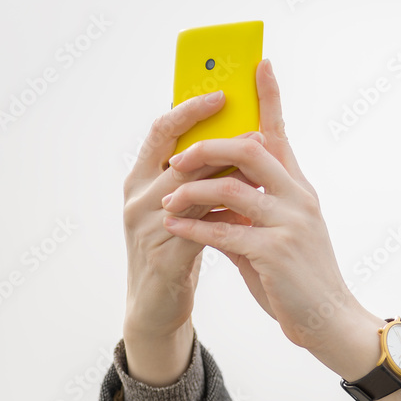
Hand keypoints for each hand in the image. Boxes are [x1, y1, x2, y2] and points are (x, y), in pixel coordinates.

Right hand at [122, 89, 259, 339]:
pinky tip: (251, 210)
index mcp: (140, 180)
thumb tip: (240, 143)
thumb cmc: (174, 251)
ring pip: (190, 191)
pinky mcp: (164, 257)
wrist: (155, 307)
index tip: (222, 94)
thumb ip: (201, 180)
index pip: (161, 132)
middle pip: (180, 158)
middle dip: (220, 144)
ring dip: (229, 177)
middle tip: (257, 130)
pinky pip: (200, 230)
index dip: (189, 110)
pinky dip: (227, 217)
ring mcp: (147, 228)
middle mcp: (137, 199)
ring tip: (262, 166)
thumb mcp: (184, 208)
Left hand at [160, 59, 360, 350]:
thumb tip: (209, 196)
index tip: (258, 63)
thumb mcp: (278, 236)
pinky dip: (194, 228)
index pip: (281, 133)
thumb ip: (247, 212)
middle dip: (207, 146)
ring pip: (231, 188)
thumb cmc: (299, 279)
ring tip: (167, 202)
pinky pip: (224, 231)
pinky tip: (174, 227)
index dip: (270, 96)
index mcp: (300, 189)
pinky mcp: (275, 253)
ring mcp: (289, 224)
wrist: (330, 320)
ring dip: (191, 191)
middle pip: (249, 149)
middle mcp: (298, 198)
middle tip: (178, 156)